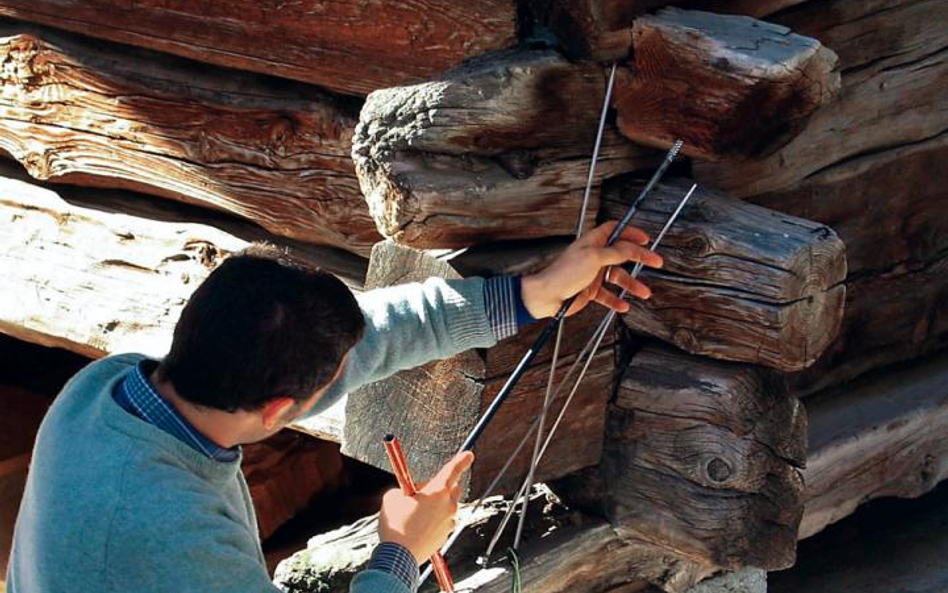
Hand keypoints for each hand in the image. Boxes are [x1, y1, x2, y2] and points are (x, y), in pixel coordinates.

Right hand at [378, 451, 473, 562]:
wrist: (398, 556)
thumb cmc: (395, 524)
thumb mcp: (393, 497)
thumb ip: (404, 489)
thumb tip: (407, 493)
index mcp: (437, 491)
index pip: (453, 470)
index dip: (462, 460)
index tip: (469, 454)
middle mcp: (448, 505)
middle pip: (452, 488)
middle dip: (441, 487)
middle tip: (421, 492)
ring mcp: (449, 522)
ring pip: (446, 507)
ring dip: (435, 506)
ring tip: (414, 514)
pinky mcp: (445, 536)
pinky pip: (442, 522)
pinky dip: (433, 521)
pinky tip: (417, 527)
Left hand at [521, 221, 662, 317]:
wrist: (547, 296)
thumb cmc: (564, 273)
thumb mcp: (594, 258)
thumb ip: (616, 252)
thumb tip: (632, 247)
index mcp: (593, 242)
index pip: (615, 231)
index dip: (631, 233)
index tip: (646, 239)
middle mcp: (594, 256)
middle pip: (622, 254)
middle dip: (640, 258)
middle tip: (655, 262)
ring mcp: (592, 273)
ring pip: (618, 276)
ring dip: (632, 284)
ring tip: (644, 292)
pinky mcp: (590, 290)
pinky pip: (608, 295)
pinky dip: (616, 300)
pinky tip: (624, 306)